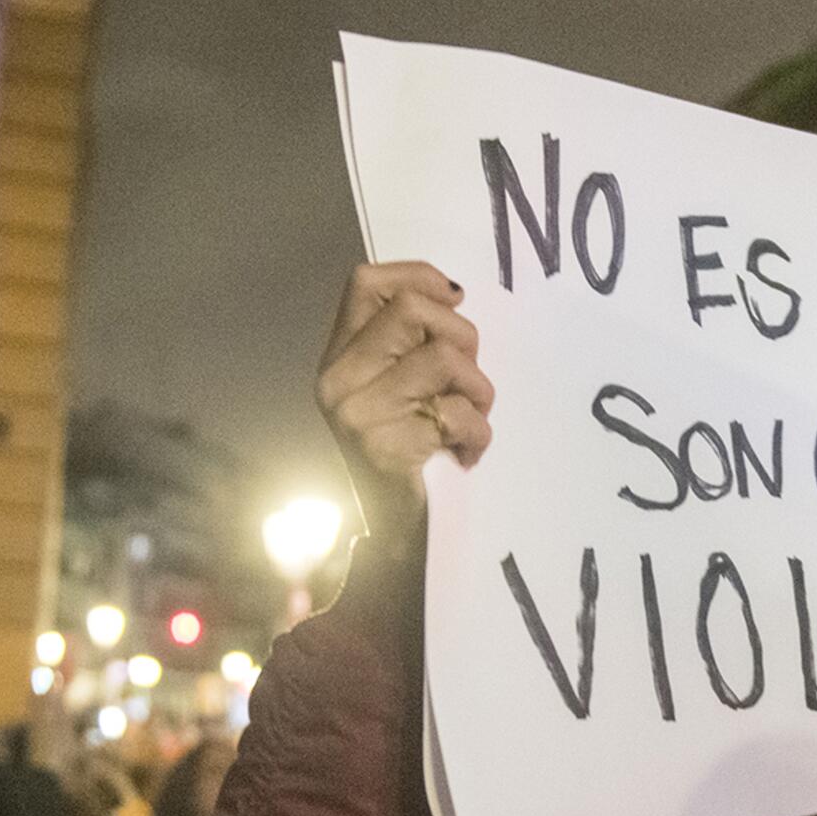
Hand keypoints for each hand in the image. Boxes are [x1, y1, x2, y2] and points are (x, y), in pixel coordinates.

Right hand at [316, 262, 494, 554]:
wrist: (396, 538)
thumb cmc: (411, 455)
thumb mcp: (402, 388)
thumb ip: (412, 343)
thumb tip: (452, 292)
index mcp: (338, 356)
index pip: (367, 282)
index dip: (419, 277)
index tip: (456, 300)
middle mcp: (337, 380)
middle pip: (414, 310)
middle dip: (464, 338)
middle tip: (468, 382)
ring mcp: (356, 414)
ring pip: (445, 358)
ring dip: (479, 392)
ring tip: (471, 422)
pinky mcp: (383, 449)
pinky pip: (457, 414)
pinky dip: (479, 435)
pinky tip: (466, 455)